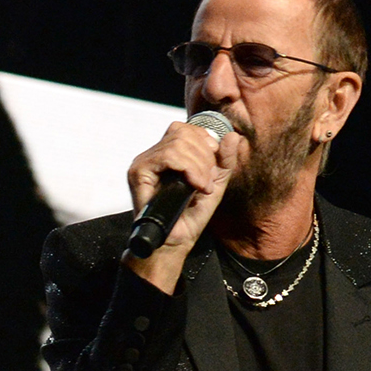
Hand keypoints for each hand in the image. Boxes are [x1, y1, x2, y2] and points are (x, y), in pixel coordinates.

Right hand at [123, 119, 245, 292]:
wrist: (176, 241)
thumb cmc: (191, 216)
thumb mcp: (216, 184)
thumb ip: (225, 161)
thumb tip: (232, 136)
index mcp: (167, 155)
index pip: (184, 129)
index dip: (204, 140)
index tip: (214, 163)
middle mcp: (152, 156)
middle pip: (182, 132)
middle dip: (205, 156)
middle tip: (208, 181)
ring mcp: (143, 163)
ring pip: (177, 142)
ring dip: (199, 165)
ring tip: (203, 187)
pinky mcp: (138, 172)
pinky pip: (168, 156)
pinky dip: (189, 168)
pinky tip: (195, 185)